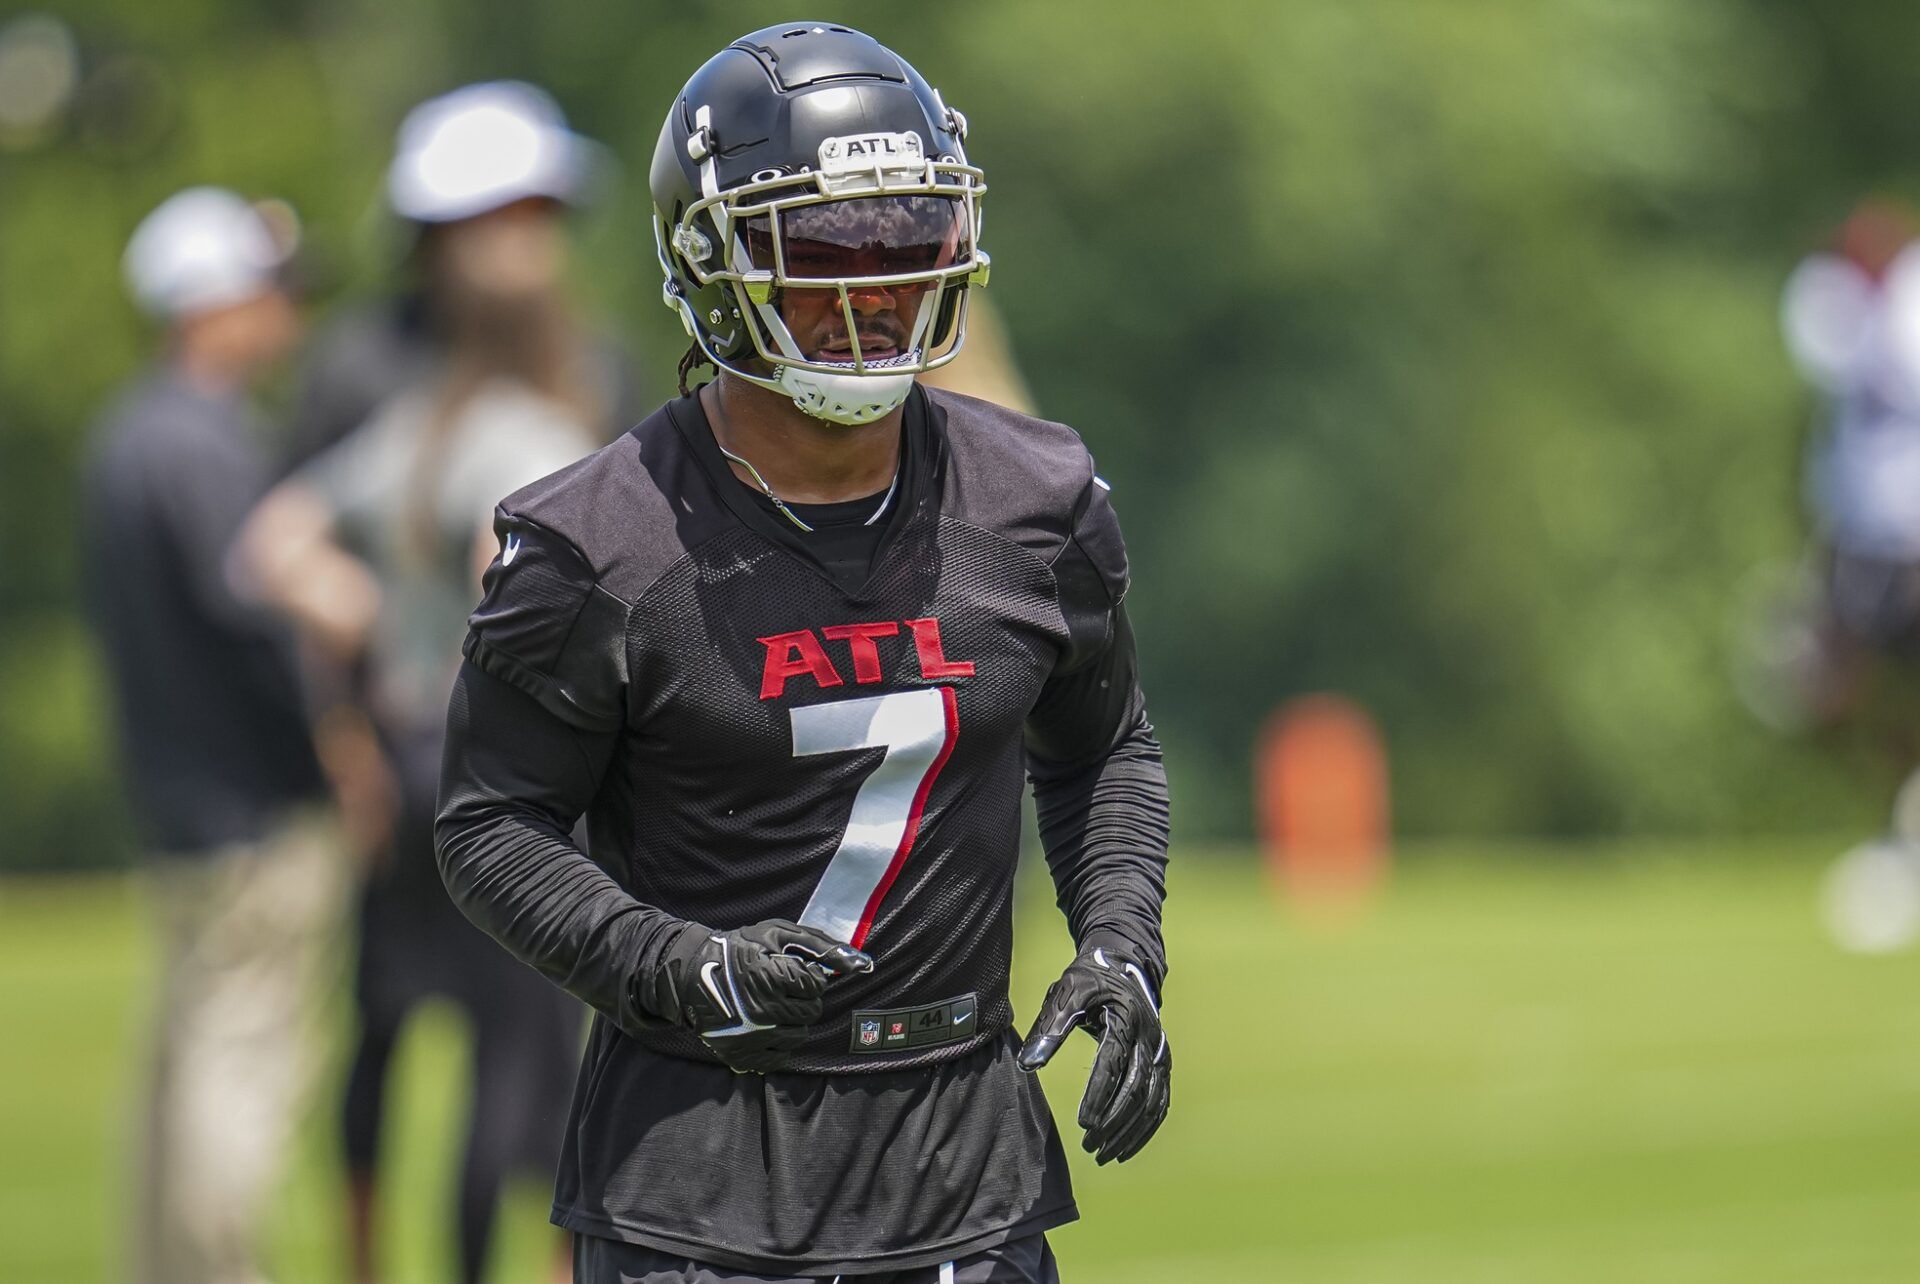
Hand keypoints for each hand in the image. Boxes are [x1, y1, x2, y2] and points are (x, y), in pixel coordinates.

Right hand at [654, 919, 872, 1072]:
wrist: (692, 976)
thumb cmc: (740, 950)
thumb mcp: (779, 935)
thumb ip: (823, 946)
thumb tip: (863, 964)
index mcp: (772, 978)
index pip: (816, 986)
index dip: (808, 976)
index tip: (790, 971)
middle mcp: (764, 1011)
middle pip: (811, 1012)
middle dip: (803, 999)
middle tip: (783, 989)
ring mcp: (753, 1036)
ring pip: (800, 1035)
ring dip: (793, 1020)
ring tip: (774, 1006)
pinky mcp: (743, 1054)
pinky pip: (781, 1056)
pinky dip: (778, 1042)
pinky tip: (766, 1026)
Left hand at [1018, 944, 1170, 1163]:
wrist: (1123, 966)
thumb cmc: (1090, 980)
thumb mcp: (1066, 992)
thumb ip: (1049, 1027)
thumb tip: (1028, 1064)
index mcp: (1126, 1019)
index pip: (1114, 1064)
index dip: (1100, 1095)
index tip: (1083, 1123)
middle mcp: (1149, 1039)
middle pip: (1137, 1090)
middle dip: (1114, 1122)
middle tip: (1089, 1145)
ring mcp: (1159, 1053)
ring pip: (1151, 1102)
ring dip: (1129, 1132)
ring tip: (1102, 1154)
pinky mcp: (1162, 1064)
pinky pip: (1160, 1103)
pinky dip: (1145, 1130)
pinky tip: (1124, 1148)